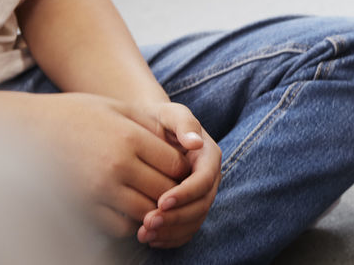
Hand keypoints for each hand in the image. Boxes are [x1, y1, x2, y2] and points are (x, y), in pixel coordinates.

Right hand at [25, 93, 189, 237]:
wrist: (29, 128)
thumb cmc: (79, 114)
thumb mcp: (119, 109)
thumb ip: (153, 126)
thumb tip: (186, 143)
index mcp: (130, 139)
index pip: (175, 164)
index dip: (182, 168)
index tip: (176, 165)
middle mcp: (117, 166)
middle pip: (164, 190)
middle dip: (172, 190)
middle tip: (169, 185)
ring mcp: (98, 190)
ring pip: (145, 211)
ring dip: (153, 208)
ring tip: (150, 196)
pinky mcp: (82, 206)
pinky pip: (119, 226)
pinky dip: (130, 221)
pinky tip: (127, 207)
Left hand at [135, 103, 221, 249]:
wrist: (148, 128)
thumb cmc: (159, 119)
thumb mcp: (170, 113)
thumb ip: (184, 124)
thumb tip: (196, 142)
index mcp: (208, 157)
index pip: (204, 181)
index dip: (186, 194)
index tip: (161, 201)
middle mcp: (208, 179)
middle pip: (201, 205)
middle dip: (176, 218)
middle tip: (148, 223)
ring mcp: (199, 195)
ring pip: (194, 221)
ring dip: (171, 231)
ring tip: (144, 233)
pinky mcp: (188, 208)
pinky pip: (186, 229)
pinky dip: (170, 238)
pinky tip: (151, 239)